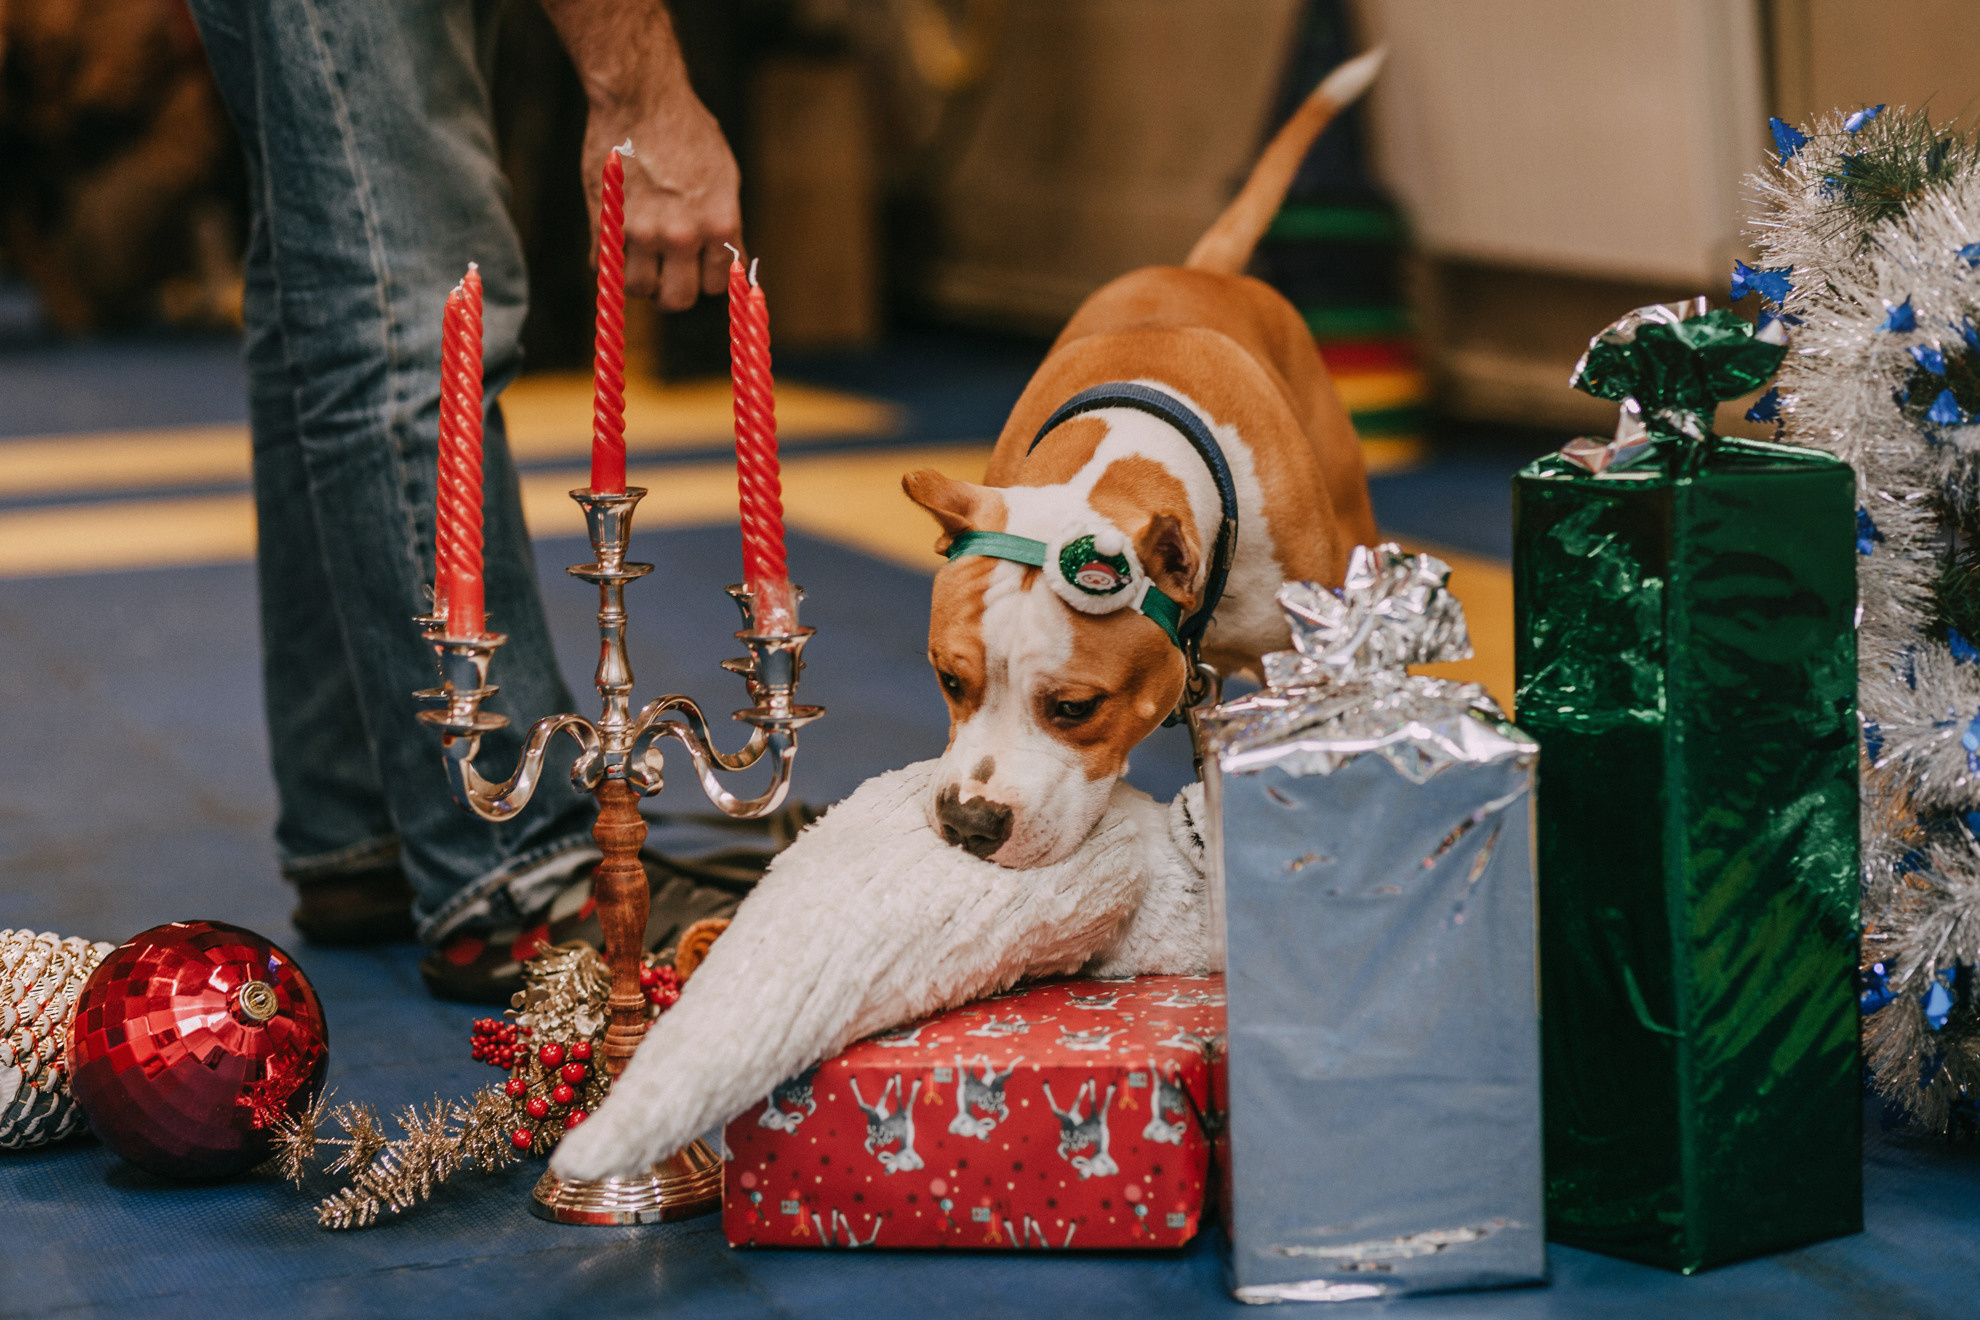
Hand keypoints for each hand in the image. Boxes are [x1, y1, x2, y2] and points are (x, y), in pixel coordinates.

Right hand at [582, 84, 739, 311]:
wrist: (641, 98)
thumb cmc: (688, 132)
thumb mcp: (725, 178)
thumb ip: (726, 227)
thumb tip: (735, 267)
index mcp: (719, 224)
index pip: (718, 286)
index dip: (708, 279)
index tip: (698, 268)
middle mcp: (682, 234)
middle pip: (677, 300)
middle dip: (673, 292)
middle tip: (667, 276)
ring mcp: (640, 230)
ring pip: (637, 289)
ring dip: (639, 281)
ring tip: (640, 261)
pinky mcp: (604, 220)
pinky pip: (603, 267)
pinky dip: (609, 262)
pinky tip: (617, 242)